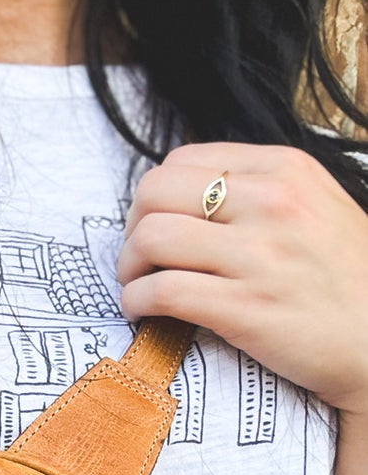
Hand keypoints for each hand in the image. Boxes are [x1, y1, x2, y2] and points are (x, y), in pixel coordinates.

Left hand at [118, 142, 367, 416]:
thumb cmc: (346, 279)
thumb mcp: (315, 206)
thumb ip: (258, 191)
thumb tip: (188, 195)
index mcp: (285, 169)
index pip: (182, 161)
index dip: (154, 197)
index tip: (156, 225)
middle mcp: (272, 202)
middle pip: (154, 192)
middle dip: (131, 228)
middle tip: (139, 259)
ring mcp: (258, 255)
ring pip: (151, 239)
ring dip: (128, 268)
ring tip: (138, 287)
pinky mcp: (245, 308)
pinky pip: (162, 292)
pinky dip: (137, 303)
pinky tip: (144, 313)